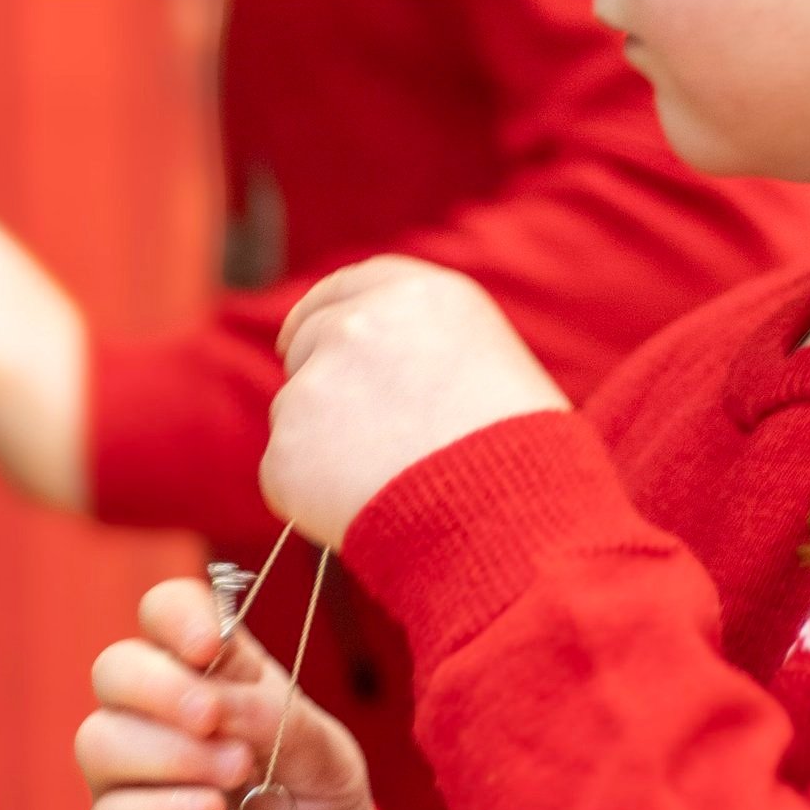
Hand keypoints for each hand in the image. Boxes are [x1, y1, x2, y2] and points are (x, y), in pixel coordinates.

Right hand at [77, 575, 378, 809]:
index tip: (208, 646)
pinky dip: (161, 809)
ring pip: (98, 740)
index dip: (176, 615)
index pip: (164, 613)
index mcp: (214, 675)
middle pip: (113, 670)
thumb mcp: (328, 755)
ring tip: (234, 776)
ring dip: (169, 752)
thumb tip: (213, 700)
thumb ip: (275, 715)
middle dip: (161, 687)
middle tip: (213, 719)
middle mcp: (160, 719)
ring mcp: (136, 782)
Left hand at [263, 260, 565, 547]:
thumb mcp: (492, 364)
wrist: (509, 523)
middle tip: (358, 436)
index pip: (346, 287)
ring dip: (323, 443)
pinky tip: (366, 511)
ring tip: (391, 483)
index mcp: (419, 295)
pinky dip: (312, 496)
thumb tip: (381, 369)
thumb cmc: (522, 457)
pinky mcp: (288, 447)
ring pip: (295, 410)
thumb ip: (424, 345)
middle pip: (308, 340)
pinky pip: (287, 473)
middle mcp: (359, 324)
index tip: (301, 337)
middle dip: (320, 380)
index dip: (322, 314)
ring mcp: (316, 384)